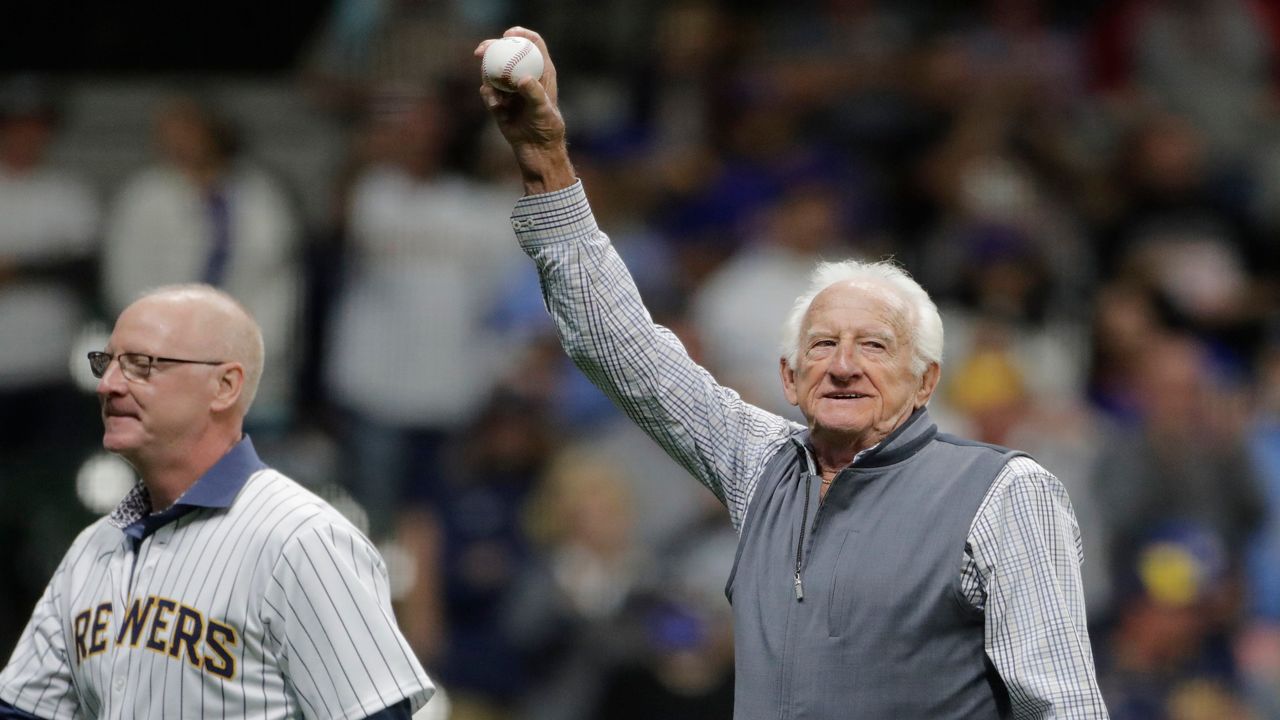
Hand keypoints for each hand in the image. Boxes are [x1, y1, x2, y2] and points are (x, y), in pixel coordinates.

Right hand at [476, 27, 574, 193]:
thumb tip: (521, 79)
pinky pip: (488, 92)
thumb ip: (534, 93)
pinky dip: (488, 96)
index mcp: (542, 72)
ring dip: (487, 75)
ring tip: (492, 91)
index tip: (508, 35)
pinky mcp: (499, 103)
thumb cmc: (547, 130)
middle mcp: (525, 77)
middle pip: (507, 53)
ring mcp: (511, 89)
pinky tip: (495, 106)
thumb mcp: (543, 111)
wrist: (537, 152)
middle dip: (492, 47)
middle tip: (481, 50)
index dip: (520, 34)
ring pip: (493, 71)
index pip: (532, 44)